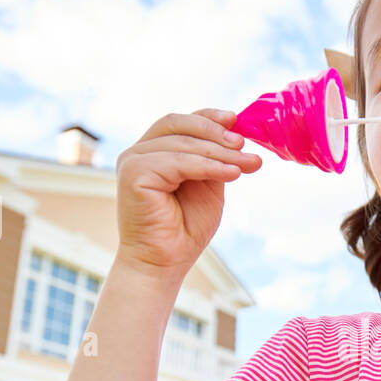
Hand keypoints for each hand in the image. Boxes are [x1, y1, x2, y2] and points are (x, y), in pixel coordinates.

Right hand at [115, 108, 262, 274]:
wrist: (164, 263)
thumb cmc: (185, 229)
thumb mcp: (208, 185)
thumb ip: (215, 160)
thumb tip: (238, 137)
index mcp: (154, 151)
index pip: (181, 123)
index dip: (208, 117)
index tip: (236, 120)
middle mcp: (139, 152)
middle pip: (179, 125)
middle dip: (215, 132)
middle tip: (244, 144)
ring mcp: (133, 160)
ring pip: (183, 143)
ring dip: (220, 152)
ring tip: (247, 164)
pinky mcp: (133, 173)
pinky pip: (179, 161)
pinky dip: (209, 166)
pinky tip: (233, 174)